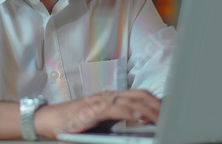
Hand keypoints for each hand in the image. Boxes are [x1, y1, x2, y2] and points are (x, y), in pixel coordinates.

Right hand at [34, 89, 160, 138]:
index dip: (156, 102)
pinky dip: (129, 112)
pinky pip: (114, 109)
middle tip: (171, 115)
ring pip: (131, 100)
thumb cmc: (75, 123)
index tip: (169, 111)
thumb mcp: (101, 122)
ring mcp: (100, 101)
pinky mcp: (92, 109)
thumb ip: (118, 121)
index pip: (139, 95)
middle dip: (157, 104)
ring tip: (161, 118)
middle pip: (140, 94)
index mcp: (112, 98)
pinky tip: (139, 118)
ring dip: (148, 109)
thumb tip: (140, 126)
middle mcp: (108, 96)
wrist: (50, 120)